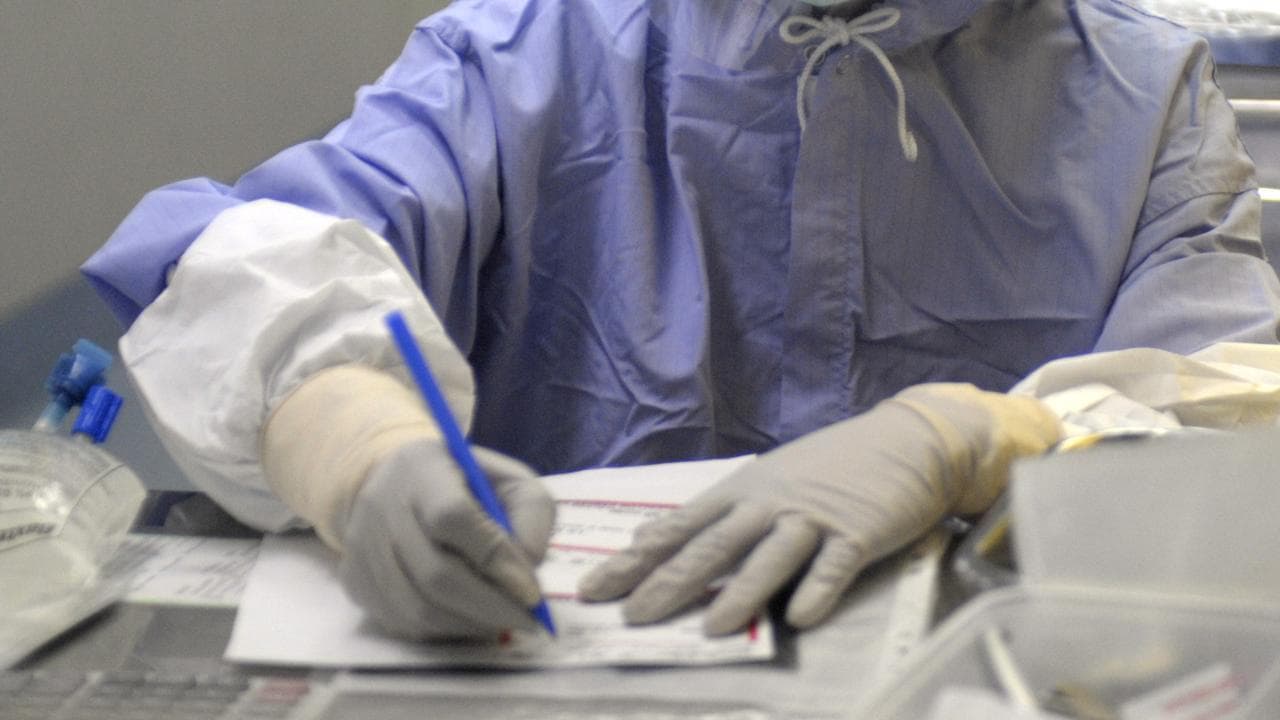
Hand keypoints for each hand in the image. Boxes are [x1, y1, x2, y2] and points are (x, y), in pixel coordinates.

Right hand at [261, 363, 553, 639]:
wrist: (392, 481)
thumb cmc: (462, 482)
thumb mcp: (508, 479)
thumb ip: (531, 514)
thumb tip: (528, 566)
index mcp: (423, 472)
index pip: (452, 517)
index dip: (494, 559)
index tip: (531, 590)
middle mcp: (383, 509)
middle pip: (434, 575)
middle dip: (489, 607)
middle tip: (526, 620)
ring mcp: (363, 548)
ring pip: (418, 609)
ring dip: (469, 624)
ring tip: (500, 620)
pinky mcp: (354, 581)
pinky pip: (401, 623)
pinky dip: (443, 630)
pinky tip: (466, 617)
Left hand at [577, 383, 1059, 634]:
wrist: (905, 440)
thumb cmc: (829, 466)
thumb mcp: (763, 481)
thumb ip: (714, 516)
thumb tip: (651, 538)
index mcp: (741, 492)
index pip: (679, 529)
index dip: (636, 560)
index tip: (595, 586)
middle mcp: (769, 503)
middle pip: (712, 546)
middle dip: (670, 582)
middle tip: (632, 615)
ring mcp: (814, 517)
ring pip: (769, 557)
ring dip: (739, 593)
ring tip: (709, 628)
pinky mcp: (859, 532)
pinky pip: (834, 565)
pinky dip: (817, 590)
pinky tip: (800, 618)